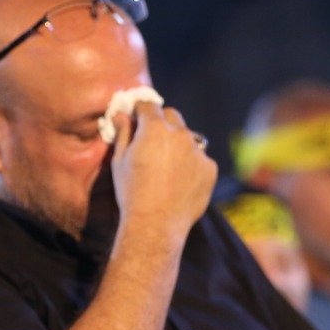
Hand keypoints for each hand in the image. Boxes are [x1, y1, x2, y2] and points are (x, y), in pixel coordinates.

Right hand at [110, 102, 216, 246]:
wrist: (156, 224)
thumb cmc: (132, 193)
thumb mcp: (119, 161)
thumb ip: (123, 134)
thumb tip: (121, 115)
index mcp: (155, 128)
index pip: (148, 105)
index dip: (140, 110)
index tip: (136, 118)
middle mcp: (180, 134)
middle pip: (172, 116)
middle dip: (161, 123)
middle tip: (151, 142)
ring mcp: (198, 151)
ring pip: (188, 137)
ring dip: (178, 144)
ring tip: (166, 168)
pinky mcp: (210, 169)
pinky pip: (200, 159)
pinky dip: (191, 164)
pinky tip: (179, 182)